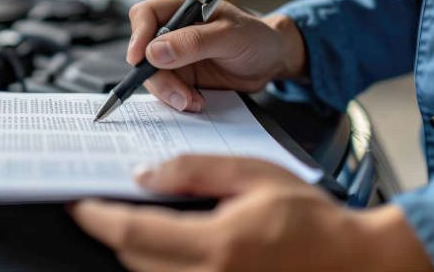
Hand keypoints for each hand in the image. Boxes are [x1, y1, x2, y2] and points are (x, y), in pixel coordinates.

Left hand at [70, 155, 432, 271]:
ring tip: (135, 224)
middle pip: (133, 259)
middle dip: (113, 232)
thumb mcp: (254, 176)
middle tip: (104, 206)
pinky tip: (166, 248)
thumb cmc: (314, 220)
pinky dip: (159, 267)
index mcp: (218, 244)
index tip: (79, 204)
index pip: (133, 234)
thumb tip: (145, 175)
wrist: (353, 262)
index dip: (96, 218)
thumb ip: (195, 171)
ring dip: (134, 252)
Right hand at [127, 0, 306, 111]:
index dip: (138, 36)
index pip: (145, 15)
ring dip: (169, 92)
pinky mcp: (182, 76)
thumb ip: (193, 42)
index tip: (139, 59)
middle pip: (143, 51)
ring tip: (194, 101)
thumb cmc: (256, 38)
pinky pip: (167, 90)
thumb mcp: (230, 36)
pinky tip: (197, 102)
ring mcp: (175, 55)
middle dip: (158, 76)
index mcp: (182, 7)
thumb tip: (154, 52)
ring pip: (153, 75)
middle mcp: (174, 30)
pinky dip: (178, 100)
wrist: (272, 61)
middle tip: (180, 95)